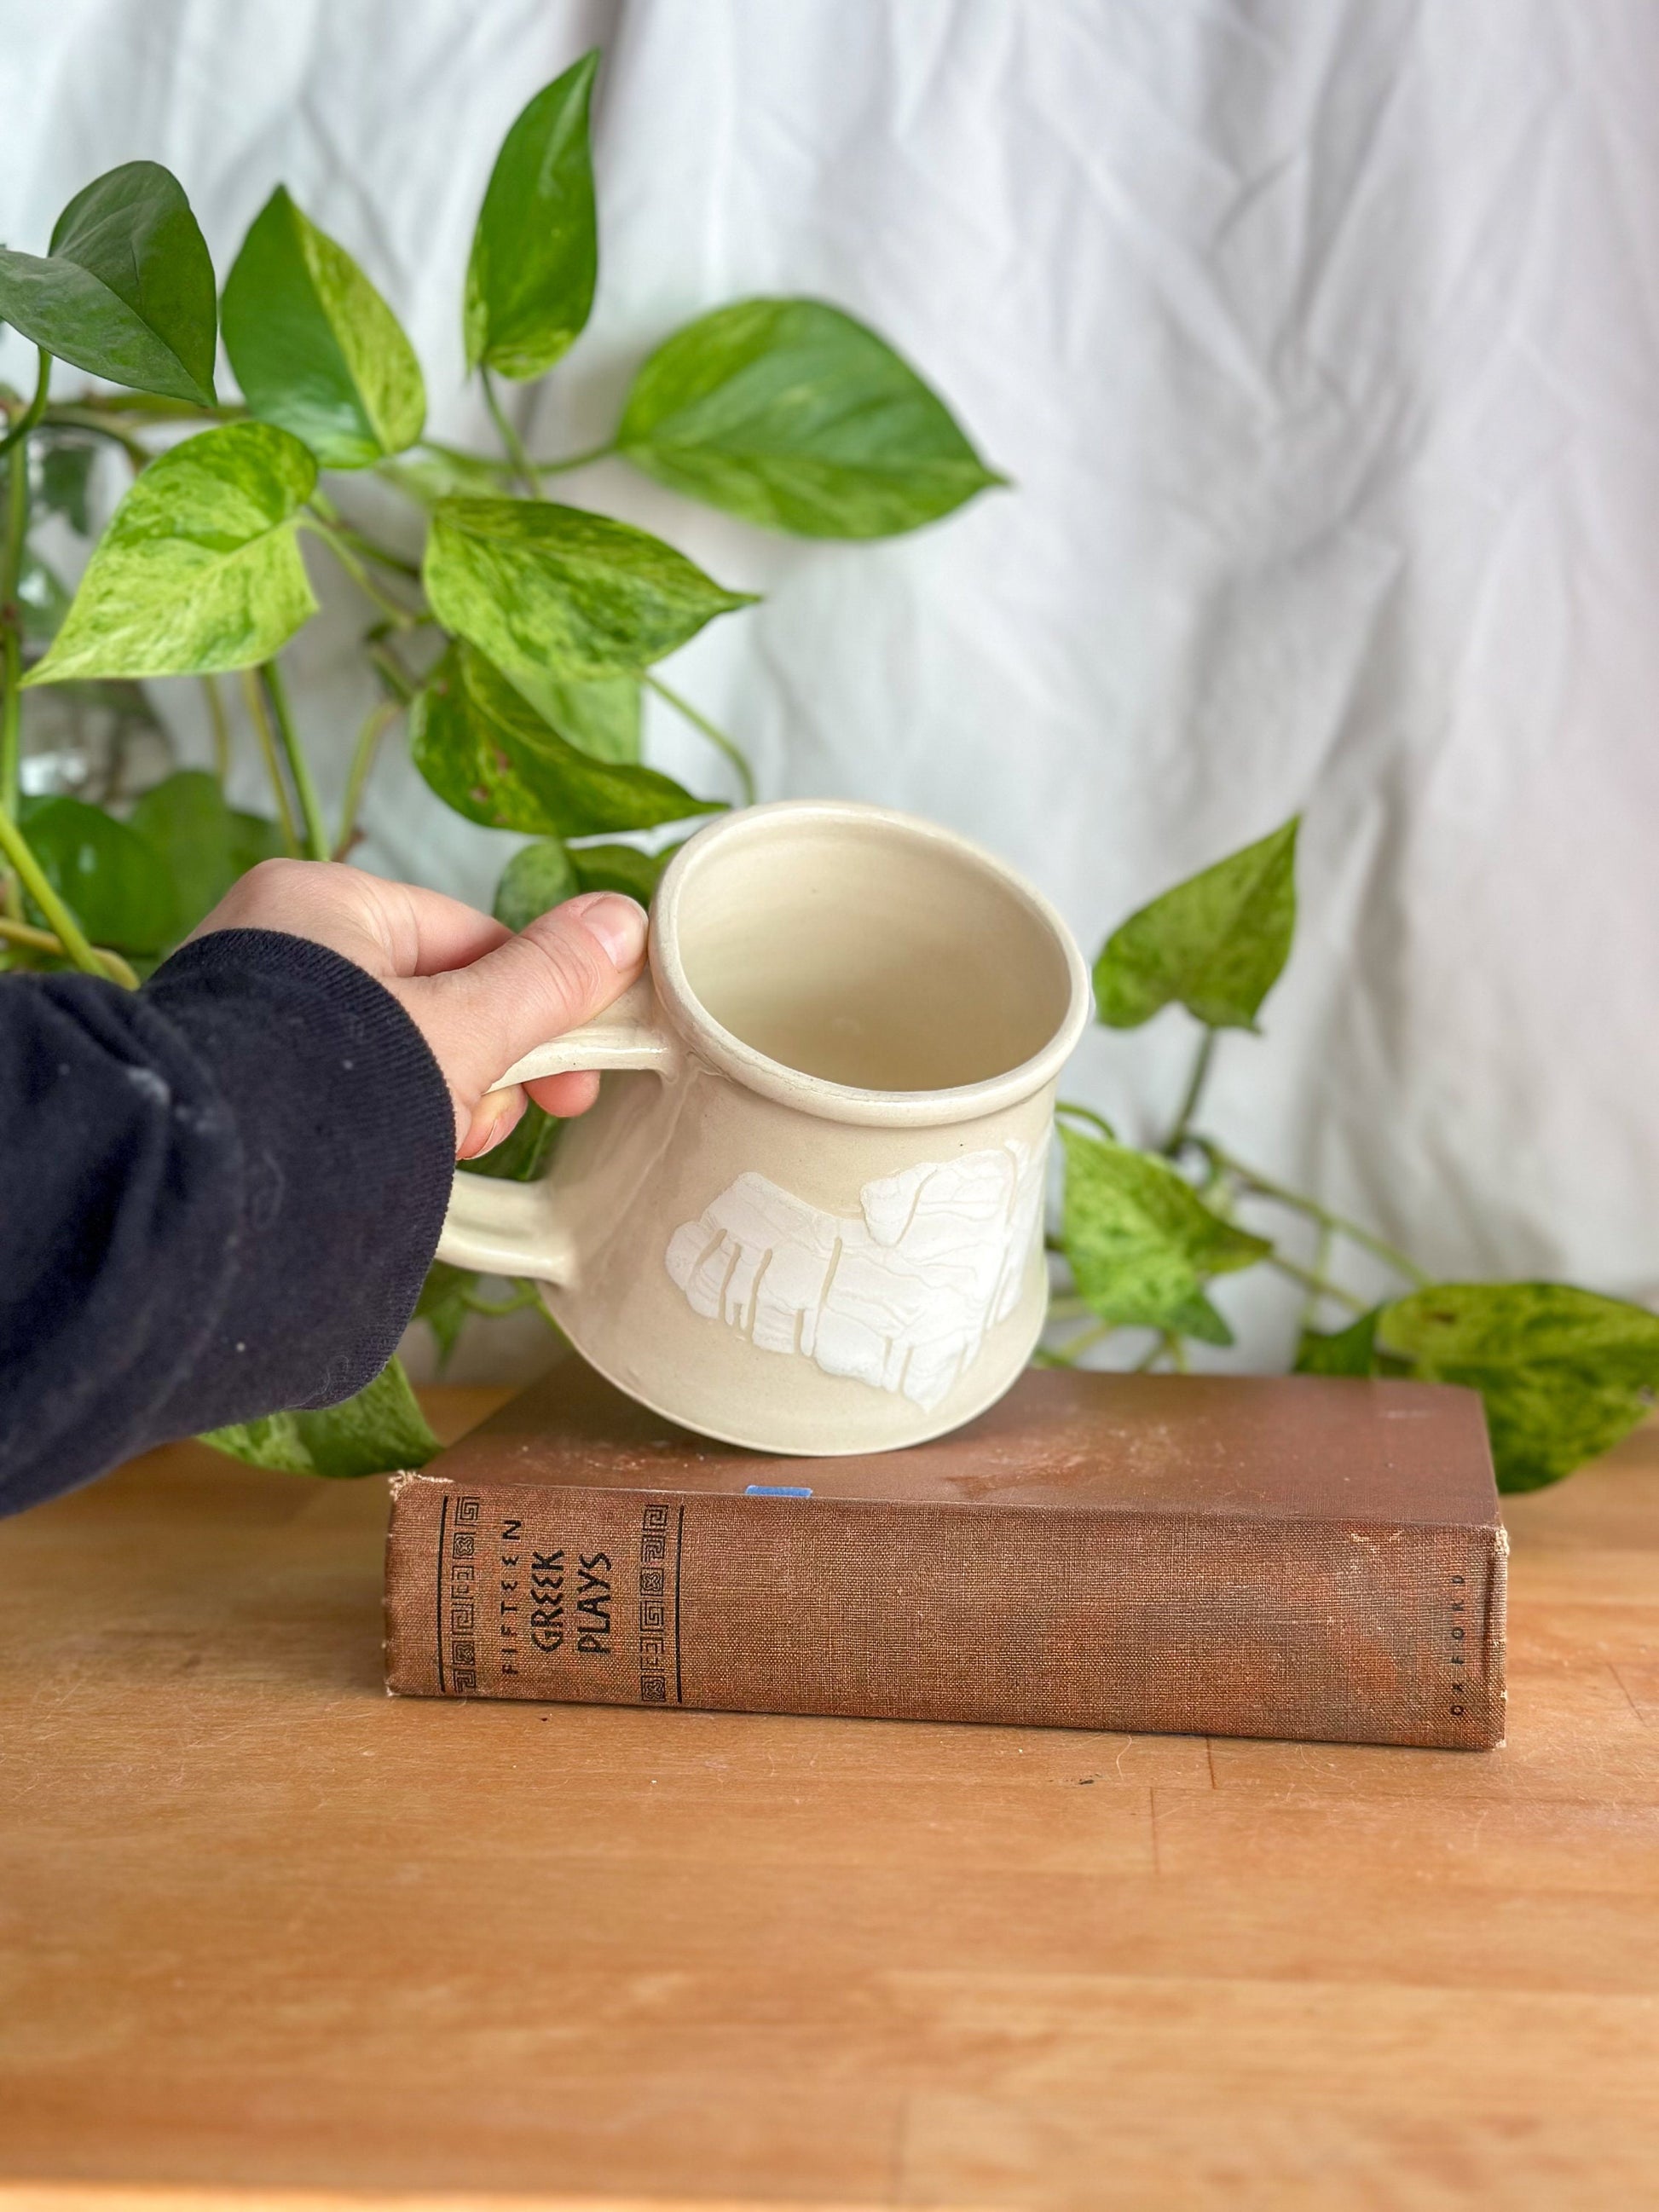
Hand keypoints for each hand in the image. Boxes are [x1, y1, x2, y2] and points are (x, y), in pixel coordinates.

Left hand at [190, 859, 647, 1156]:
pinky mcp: (249, 1085)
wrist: (208, 1203)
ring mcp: (259, 1019)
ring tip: (429, 1147)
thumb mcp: (463, 1032)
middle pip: (439, 999)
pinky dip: (384, 1126)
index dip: (535, 1007)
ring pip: (399, 1054)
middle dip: (481, 1070)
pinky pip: (350, 1092)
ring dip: (437, 1105)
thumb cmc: (325, 1098)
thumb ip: (546, 981)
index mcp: (323, 903)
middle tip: (488, 1122)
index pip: (471, 937)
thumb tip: (623, 921)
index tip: (573, 1074)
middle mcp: (280, 947)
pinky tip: (390, 1162)